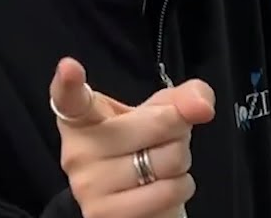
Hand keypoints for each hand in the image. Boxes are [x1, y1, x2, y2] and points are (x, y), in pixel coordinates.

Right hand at [49, 58, 215, 217]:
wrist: (134, 202)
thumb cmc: (140, 150)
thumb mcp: (157, 115)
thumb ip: (180, 99)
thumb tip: (200, 105)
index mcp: (80, 117)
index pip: (70, 97)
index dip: (69, 81)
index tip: (70, 68)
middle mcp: (76, 150)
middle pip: (156, 124)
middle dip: (176, 131)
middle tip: (161, 140)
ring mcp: (87, 185)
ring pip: (167, 160)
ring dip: (179, 163)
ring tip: (159, 167)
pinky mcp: (105, 214)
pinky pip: (168, 192)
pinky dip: (179, 188)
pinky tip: (159, 188)